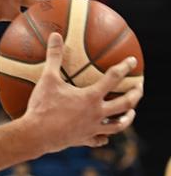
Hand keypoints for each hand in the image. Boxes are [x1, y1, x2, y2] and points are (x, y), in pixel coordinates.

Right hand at [22, 32, 142, 152]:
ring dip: (127, 118)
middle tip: (139, 88)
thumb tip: (55, 36)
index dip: (124, 67)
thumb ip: (54, 57)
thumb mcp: (47, 79)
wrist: (36, 135)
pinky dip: (103, 137)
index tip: (132, 61)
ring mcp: (92, 128)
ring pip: (117, 125)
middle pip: (124, 104)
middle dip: (135, 95)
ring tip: (130, 113)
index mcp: (91, 97)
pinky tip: (104, 137)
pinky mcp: (83, 140)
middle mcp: (96, 113)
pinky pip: (98, 140)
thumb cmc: (43, 106)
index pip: (113, 78)